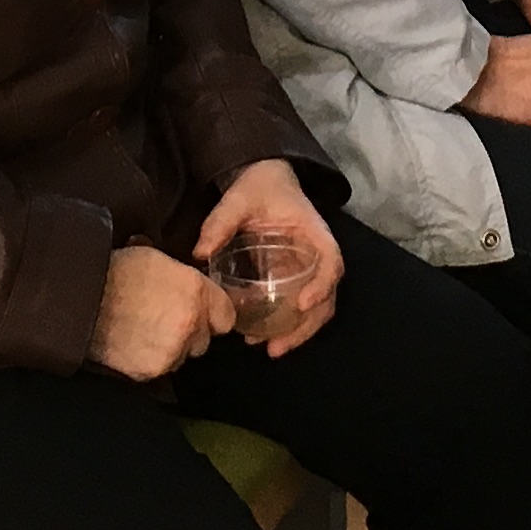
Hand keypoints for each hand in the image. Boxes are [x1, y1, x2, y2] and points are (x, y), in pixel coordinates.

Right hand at [90, 243, 232, 378]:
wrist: (80, 298)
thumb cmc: (114, 271)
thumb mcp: (158, 259)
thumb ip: (185, 279)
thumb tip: (194, 290)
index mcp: (196, 290)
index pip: (226, 316)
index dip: (211, 316)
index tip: (197, 314)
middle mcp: (191, 322)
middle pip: (204, 339)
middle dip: (189, 334)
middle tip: (161, 321)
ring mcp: (173, 349)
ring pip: (181, 357)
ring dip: (170, 349)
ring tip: (142, 332)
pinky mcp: (152, 370)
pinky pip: (160, 369)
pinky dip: (149, 361)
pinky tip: (132, 344)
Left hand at [191, 160, 340, 356]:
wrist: (266, 180)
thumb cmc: (259, 186)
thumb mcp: (239, 198)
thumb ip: (221, 222)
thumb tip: (200, 253)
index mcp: (313, 231)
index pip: (330, 260)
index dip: (322, 284)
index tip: (303, 303)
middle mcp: (317, 254)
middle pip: (327, 296)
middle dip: (307, 325)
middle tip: (277, 347)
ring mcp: (308, 269)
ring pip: (316, 308)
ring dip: (298, 332)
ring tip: (270, 349)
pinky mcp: (294, 278)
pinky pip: (298, 306)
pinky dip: (286, 325)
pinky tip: (261, 337)